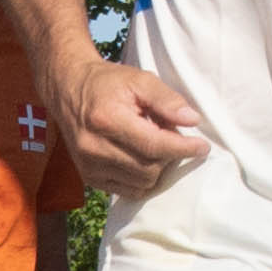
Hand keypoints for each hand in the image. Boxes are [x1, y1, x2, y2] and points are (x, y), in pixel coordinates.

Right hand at [55, 60, 214, 197]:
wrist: (68, 90)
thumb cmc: (108, 83)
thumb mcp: (139, 79)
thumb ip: (166, 100)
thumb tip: (192, 121)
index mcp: (107, 120)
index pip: (154, 145)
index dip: (183, 148)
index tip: (202, 146)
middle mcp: (94, 147)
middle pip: (149, 168)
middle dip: (170, 155)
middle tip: (172, 136)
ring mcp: (89, 166)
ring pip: (142, 182)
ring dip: (157, 167)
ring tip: (153, 143)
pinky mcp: (89, 178)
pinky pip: (128, 190)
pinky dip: (143, 179)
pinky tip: (143, 158)